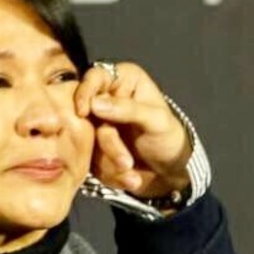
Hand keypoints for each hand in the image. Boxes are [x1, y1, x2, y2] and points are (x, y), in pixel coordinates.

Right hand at [74, 60, 192, 197]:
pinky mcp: (91, 146)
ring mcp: (96, 124)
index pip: (95, 76)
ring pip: (86, 139)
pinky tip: (129, 177)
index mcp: (124, 80)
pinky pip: (89, 158)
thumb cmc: (169, 138)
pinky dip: (109, 171)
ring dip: (109, 160)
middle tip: (127, 162)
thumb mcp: (156, 121)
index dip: (85, 92)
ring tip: (132, 170)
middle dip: (107, 142)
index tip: (83, 112)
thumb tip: (95, 103)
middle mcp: (106, 98)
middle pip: (86, 113)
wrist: (170, 171)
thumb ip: (129, 109)